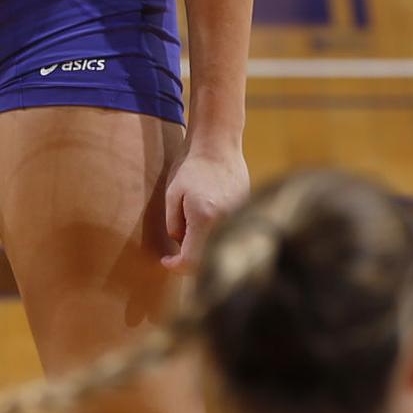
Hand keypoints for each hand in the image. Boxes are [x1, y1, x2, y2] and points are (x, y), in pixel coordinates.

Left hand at [162, 143, 249, 273]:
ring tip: (191, 228)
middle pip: (207, 259)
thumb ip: (174, 224)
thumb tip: (179, 245)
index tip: (166, 261)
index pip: (191, 261)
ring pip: (220, 248)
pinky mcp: (246, 213)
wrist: (218, 146)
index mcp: (204, 219)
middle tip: (175, 251)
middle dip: (189, 259)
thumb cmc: (191, 167)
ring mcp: (239, 219)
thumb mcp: (172, 195)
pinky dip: (216, 236)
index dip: (176, 266)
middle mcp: (225, 223)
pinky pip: (230, 234)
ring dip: (203, 248)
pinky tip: (206, 219)